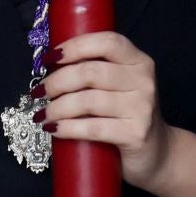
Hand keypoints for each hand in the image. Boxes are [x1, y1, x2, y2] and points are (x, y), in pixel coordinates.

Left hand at [38, 31, 169, 190]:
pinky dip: (67, 128)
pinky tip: (53, 129)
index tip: (49, 58)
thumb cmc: (128, 118)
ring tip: (42, 115)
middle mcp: (143, 81)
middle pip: (90, 73)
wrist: (156, 154)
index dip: (74, 47)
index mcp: (139, 62)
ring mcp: (141, 108)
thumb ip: (98, 73)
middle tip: (39, 92)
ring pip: (87, 101)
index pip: (106, 42)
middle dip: (56, 82)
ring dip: (56, 108)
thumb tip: (53, 64)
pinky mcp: (134, 134)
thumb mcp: (120, 88)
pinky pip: (92, 128)